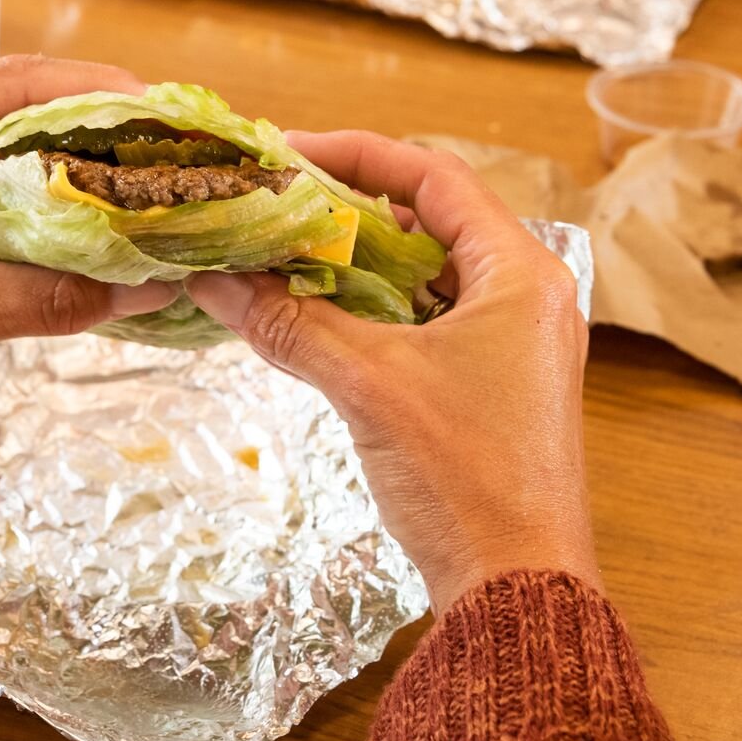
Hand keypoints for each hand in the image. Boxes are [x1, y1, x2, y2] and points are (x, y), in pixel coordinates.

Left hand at [0, 56, 176, 481]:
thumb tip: (143, 288)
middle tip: (164, 143)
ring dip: (71, 154)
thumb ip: (49, 296)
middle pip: (16, 99)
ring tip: (142, 173)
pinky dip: (43, 190)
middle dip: (94, 119)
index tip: (157, 110)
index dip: (92, 90)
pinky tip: (90, 216)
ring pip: (6, 138)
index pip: (13, 83)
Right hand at [184, 132, 594, 612]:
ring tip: (282, 253)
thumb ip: (291, 322)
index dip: (357, 154)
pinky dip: (373, 312)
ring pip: (425, 276)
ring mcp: (515, 343)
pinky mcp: (494, 385)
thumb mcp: (369, 385)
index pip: (434, 178)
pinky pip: (427, 322)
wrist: (516, 588)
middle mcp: (528, 295)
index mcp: (521, 273)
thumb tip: (213, 278)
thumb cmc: (465, 477)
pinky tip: (314, 316)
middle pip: (430, 221)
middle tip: (274, 203)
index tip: (287, 152)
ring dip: (356, 264)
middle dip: (348, 209)